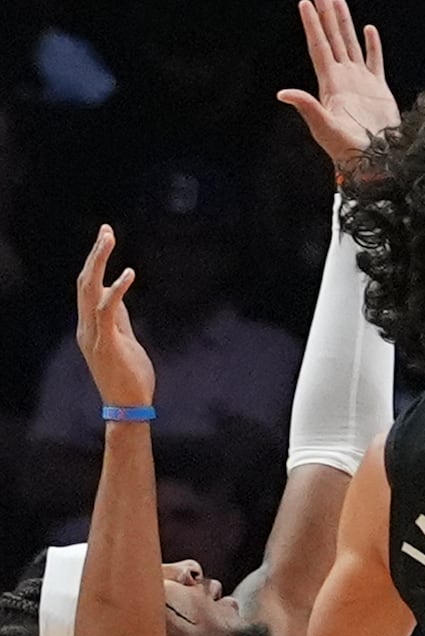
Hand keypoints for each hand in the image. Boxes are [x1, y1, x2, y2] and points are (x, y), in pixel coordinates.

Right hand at [76, 227, 154, 410]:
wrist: (128, 406)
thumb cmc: (129, 375)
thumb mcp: (124, 339)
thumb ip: (119, 319)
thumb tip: (118, 297)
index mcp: (90, 325)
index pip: (88, 287)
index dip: (94, 262)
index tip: (104, 237)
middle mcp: (87, 327)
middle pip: (85, 282)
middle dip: (94, 254)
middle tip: (105, 229)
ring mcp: (95, 334)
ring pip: (90, 290)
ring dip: (99, 262)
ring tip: (108, 238)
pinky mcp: (108, 342)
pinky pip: (109, 311)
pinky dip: (117, 290)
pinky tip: (128, 273)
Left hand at [280, 0, 398, 168]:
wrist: (375, 161)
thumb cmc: (348, 150)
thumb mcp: (324, 128)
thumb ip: (307, 107)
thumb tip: (283, 93)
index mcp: (331, 84)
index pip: (319, 47)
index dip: (312, 25)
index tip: (304, 3)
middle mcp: (344, 79)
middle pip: (333, 39)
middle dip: (325, 15)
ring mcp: (361, 83)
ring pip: (351, 45)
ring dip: (345, 23)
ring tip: (338, 1)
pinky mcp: (379, 90)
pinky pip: (375, 61)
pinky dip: (372, 45)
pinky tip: (369, 30)